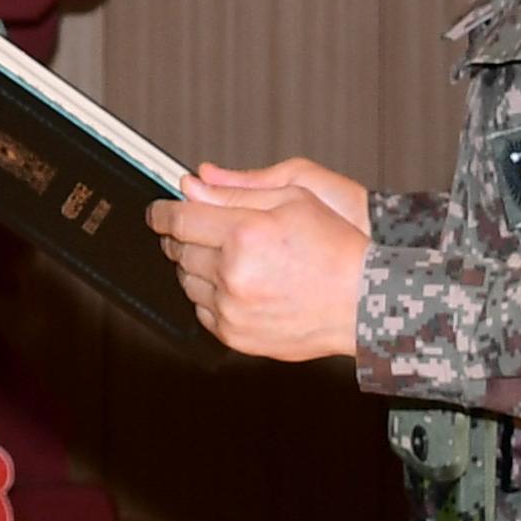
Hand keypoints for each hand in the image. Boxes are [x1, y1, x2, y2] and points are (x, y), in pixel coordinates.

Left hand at [150, 167, 371, 360]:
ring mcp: (233, 308)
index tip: (157, 211)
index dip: (162, 212)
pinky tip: (234, 284)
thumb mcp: (293, 197)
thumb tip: (193, 186)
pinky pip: (202, 311)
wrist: (363, 300)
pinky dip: (208, 295)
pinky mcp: (236, 334)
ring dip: (195, 266)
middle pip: (179, 250)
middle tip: (197, 229)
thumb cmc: (335, 247)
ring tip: (226, 257)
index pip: (180, 219)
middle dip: (181, 237)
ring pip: (186, 282)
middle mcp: (234, 274)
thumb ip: (235, 191)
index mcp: (245, 234)